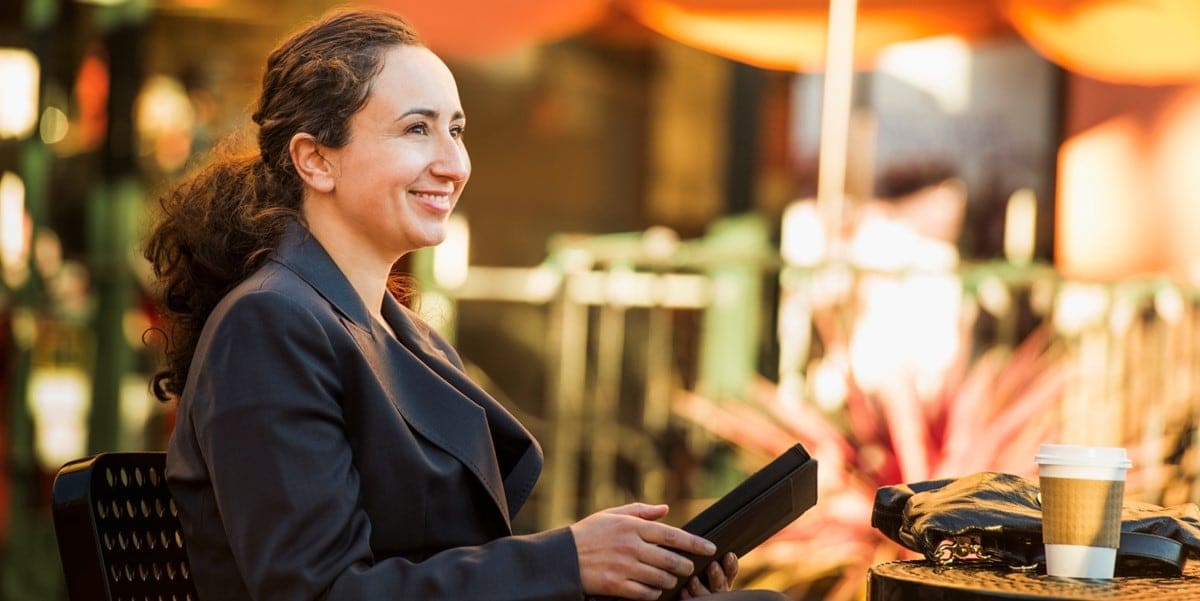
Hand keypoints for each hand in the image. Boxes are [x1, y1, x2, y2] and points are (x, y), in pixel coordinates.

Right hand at [570, 503, 716, 599]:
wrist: (561, 557)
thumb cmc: (588, 533)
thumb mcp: (611, 515)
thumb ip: (640, 511)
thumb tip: (665, 508)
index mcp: (632, 527)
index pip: (672, 535)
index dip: (695, 543)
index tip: (710, 548)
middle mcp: (631, 546)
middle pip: (670, 560)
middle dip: (684, 566)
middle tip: (688, 568)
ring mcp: (624, 567)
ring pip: (661, 578)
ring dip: (670, 580)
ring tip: (670, 579)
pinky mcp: (616, 586)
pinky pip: (645, 593)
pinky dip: (654, 593)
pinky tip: (653, 590)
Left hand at [680, 552, 737, 598]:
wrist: (676, 589)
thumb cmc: (684, 567)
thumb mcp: (697, 558)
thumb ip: (701, 551)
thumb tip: (702, 534)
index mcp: (721, 578)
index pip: (730, 571)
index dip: (731, 564)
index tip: (728, 554)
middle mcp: (715, 589)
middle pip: (720, 585)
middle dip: (717, 576)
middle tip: (712, 566)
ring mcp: (703, 598)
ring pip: (706, 596)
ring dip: (701, 588)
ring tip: (693, 580)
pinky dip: (687, 597)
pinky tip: (682, 591)